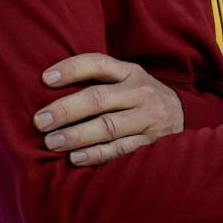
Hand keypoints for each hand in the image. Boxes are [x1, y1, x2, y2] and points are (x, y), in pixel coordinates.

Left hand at [34, 53, 183, 167]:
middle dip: (66, 110)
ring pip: (107, 127)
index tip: (45, 79)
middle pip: (98, 99)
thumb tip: (49, 84)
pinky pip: (120, 149)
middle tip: (40, 121)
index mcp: (130, 72)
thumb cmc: (138, 98)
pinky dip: (96, 154)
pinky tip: (75, 158)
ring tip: (52, 142)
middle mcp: (140, 93)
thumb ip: (97, 80)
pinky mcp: (152, 143)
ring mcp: (148, 119)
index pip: (97, 64)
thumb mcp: (126, 79)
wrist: (182, 116)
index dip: (71, 69)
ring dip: (76, 136)